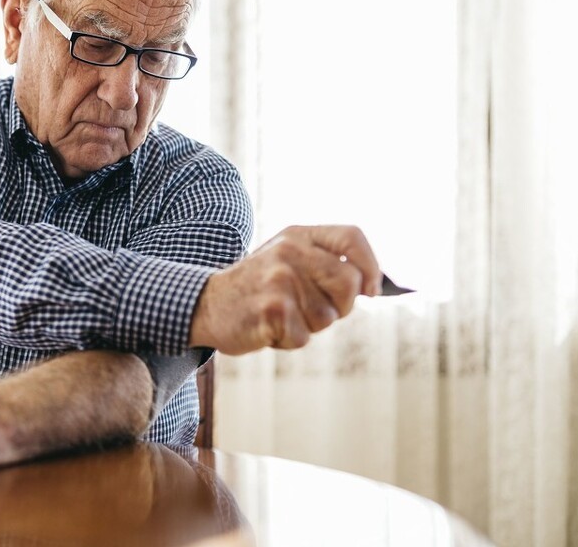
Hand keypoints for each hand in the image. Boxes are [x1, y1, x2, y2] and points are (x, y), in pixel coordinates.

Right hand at [189, 225, 380, 353]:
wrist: (205, 304)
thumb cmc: (257, 287)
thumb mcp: (286, 259)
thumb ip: (325, 263)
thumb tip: (371, 285)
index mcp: (297, 235)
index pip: (352, 237)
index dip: (370, 266)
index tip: (369, 290)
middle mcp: (289, 251)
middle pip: (349, 283)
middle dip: (341, 307)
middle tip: (315, 312)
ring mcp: (280, 279)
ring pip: (326, 318)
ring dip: (308, 327)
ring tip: (280, 316)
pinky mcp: (272, 309)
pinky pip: (302, 337)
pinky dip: (287, 341)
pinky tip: (267, 328)